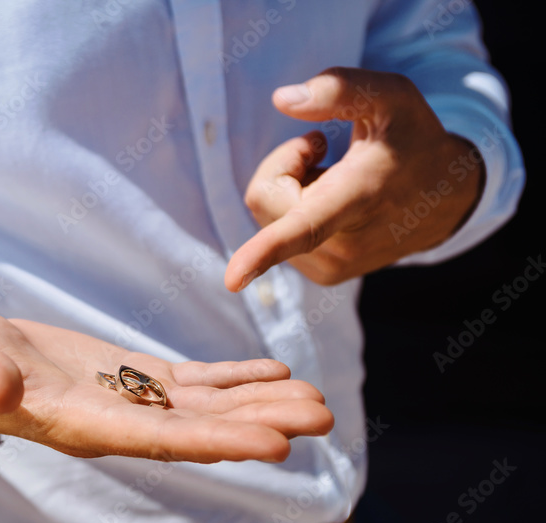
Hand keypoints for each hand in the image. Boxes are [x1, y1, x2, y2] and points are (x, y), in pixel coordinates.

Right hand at [0, 309, 333, 463]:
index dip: (218, 442)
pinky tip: (273, 370)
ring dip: (261, 401)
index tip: (275, 445)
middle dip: (261, 423)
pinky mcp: (128, 375)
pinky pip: (191, 381)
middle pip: (199, 429)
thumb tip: (1, 386)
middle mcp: (114, 422)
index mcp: (81, 425)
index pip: (159, 441)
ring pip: (206, 405)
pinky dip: (234, 377)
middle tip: (323, 416)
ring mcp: (126, 400)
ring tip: (316, 398)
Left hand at [225, 67, 483, 291]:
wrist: (444, 197)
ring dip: (292, 189)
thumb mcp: (390, 96)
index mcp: (358, 197)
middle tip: (324, 149)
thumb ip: (339, 88)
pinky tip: (333, 202)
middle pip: (263, 196)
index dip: (262, 253)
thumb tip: (282, 100)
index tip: (232, 280)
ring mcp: (332, 265)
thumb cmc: (412, 138)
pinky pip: (278, 236)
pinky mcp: (325, 275)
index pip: (305, 227)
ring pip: (267, 217)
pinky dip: (296, 211)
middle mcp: (343, 242)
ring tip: (337, 179)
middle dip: (284, 164)